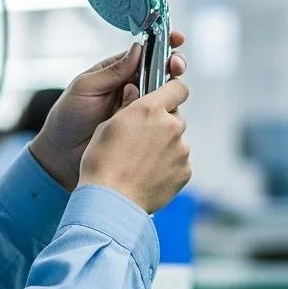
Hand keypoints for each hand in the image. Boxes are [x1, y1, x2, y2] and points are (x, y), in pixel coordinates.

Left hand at [28, 32, 186, 191]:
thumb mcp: (86, 87)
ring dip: (164, 92)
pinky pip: (159, 119)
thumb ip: (113, 71)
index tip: (176, 38)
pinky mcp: (143, 130)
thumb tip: (138, 49)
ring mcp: (139, 109)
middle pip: (162, 72)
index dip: (162, 43)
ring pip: (164, 96)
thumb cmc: (68, 117)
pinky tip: (150, 116)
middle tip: (174, 66)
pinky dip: (159, 115)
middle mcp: (132, 88)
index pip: (145, 53)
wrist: (62, 154)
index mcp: (117, 71)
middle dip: (173, 65)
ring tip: (146, 97)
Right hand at [78, 79, 192, 212]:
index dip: (173, 90)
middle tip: (142, 139)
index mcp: (150, 110)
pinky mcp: (185, 171)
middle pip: (175, 118)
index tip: (167, 95)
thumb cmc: (103, 163)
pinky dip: (167, 167)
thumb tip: (136, 96)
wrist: (111, 201)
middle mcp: (170, 127)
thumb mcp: (107, 125)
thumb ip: (128, 108)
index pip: (177, 87)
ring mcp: (181, 150)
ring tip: (140, 163)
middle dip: (162, 124)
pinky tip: (147, 175)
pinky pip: (179, 163)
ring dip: (164, 147)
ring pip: (176, 142)